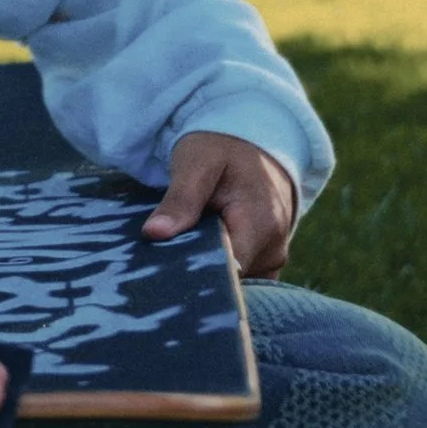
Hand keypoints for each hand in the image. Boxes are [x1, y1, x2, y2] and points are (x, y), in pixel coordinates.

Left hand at [141, 131, 296, 279]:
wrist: (253, 145)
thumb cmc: (222, 148)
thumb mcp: (197, 162)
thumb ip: (180, 199)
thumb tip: (153, 234)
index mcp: (261, 226)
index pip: (225, 272)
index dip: (192, 273)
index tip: (161, 267)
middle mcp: (273, 250)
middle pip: (228, 281)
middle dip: (194, 273)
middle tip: (161, 257)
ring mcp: (272, 259)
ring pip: (232, 282)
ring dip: (204, 271)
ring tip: (179, 250)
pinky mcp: (266, 262)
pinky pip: (240, 278)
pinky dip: (217, 270)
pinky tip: (196, 253)